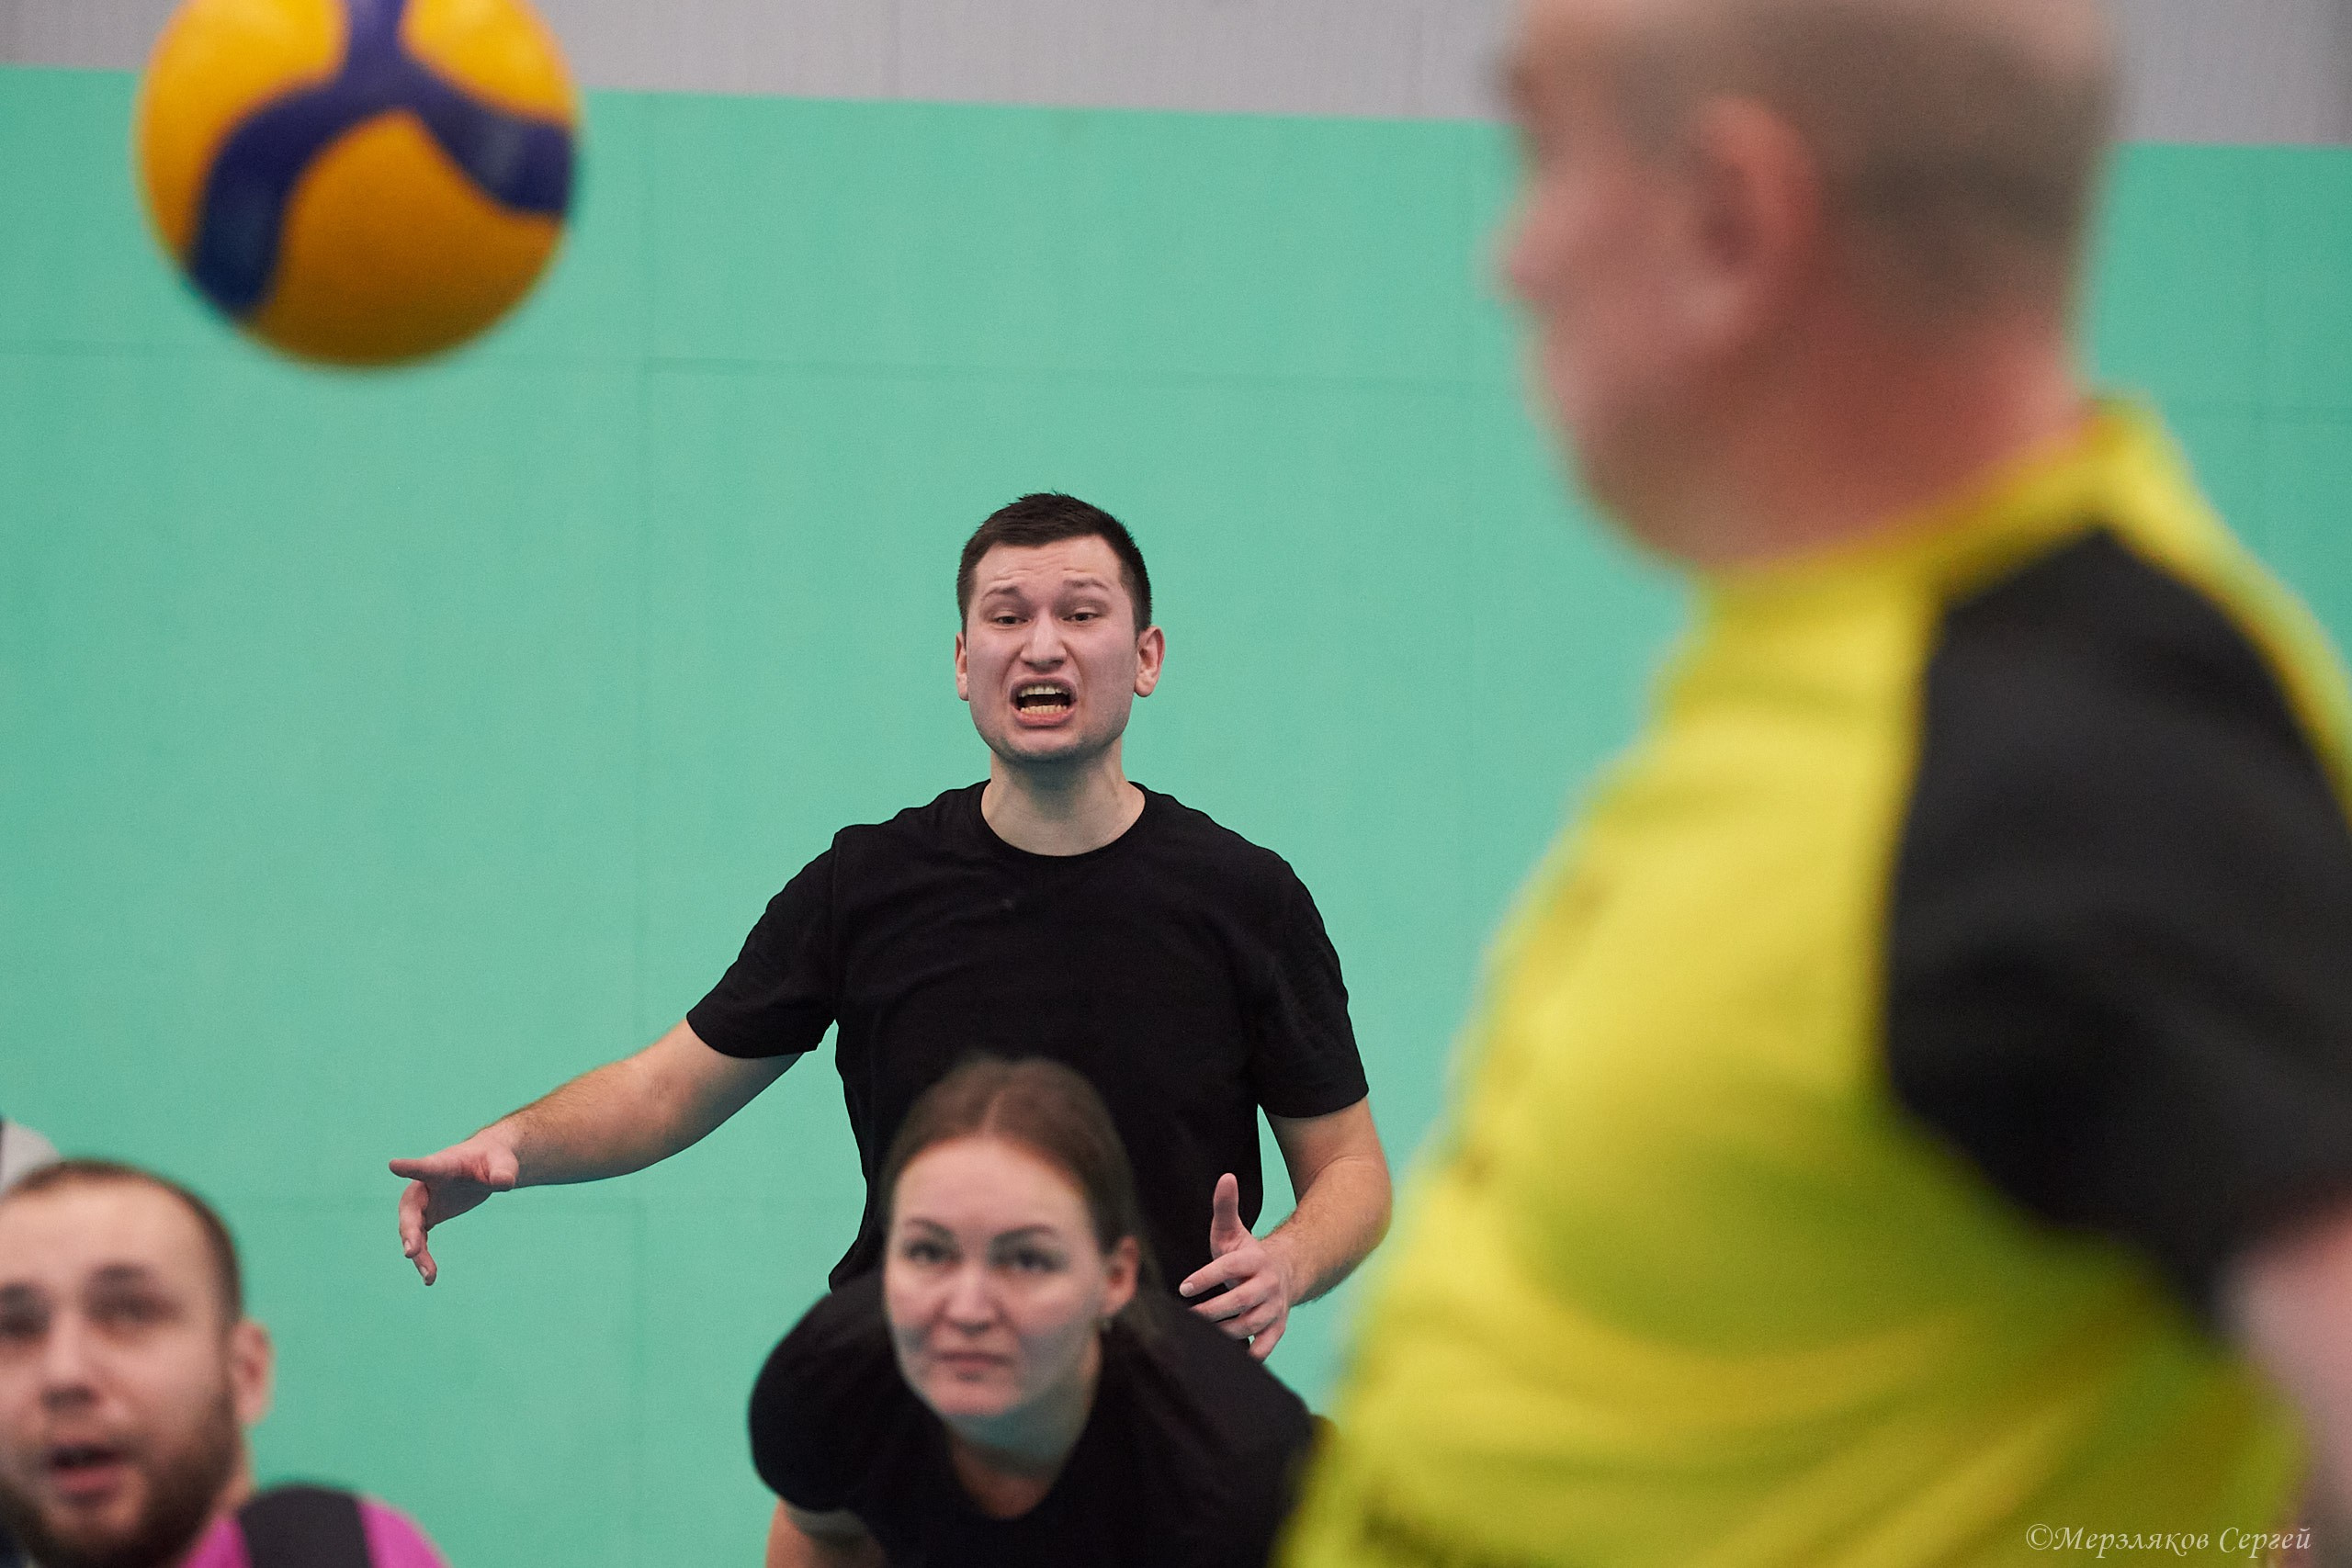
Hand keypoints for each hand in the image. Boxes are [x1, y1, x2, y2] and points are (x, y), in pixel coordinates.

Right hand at [388, 1130, 519, 1285]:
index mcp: (443, 1165)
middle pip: (410, 1207)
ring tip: (429, 1276)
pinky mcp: (429, 1216)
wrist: (487, 1164)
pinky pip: (420, 1238)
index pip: (426, 1167)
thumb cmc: (493, 1159)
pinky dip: (423, 1256)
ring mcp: (425, 1202)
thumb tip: (504, 1182)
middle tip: (411, 1252)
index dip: (410, 1167)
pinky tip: (429, 1277)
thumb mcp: (503, 1163)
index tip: (393, 1165)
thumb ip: (503, 1172)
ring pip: (411, 1228)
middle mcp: (426, 1184)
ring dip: (417, 1251)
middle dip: (409, 1229)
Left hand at [1178, 1172, 1293, 1358]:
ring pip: (1251, 1323)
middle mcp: (1268, 1284)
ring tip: (1202, 1335)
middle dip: (1214, 1310)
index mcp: (1255, 1259)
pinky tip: (1233, 1358)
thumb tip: (1225, 1177)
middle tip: (1188, 1317)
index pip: (1229, 1268)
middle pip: (1241, 1300)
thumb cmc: (1246, 1254)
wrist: (1284, 1272)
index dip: (1207, 1277)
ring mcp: (1275, 1307)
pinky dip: (1254, 1354)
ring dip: (1226, 1332)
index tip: (1184, 1288)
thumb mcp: (1232, 1232)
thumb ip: (1225, 1208)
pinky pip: (1268, 1345)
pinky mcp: (1279, 1326)